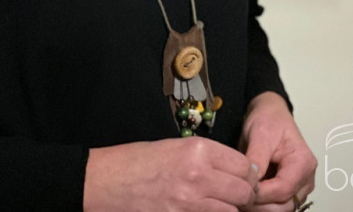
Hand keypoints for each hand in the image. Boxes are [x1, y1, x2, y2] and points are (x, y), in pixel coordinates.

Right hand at [83, 136, 258, 211]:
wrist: (105, 183)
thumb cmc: (137, 162)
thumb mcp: (174, 147)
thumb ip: (206, 157)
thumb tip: (234, 169)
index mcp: (197, 150)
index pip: (243, 164)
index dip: (247, 172)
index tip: (244, 177)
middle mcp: (198, 176)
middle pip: (243, 191)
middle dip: (244, 194)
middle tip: (237, 195)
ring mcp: (189, 204)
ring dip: (230, 209)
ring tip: (220, 204)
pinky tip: (204, 211)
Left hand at [239, 92, 316, 210]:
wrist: (270, 115)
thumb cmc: (269, 120)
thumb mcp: (260, 133)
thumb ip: (256, 158)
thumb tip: (250, 181)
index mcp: (303, 162)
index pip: (283, 189)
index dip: (261, 194)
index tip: (241, 189)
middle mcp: (305, 179)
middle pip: (284, 206)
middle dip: (259, 205)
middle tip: (238, 196)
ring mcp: (298, 187)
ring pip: (280, 209)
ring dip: (259, 207)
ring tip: (240, 196)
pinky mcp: (289, 191)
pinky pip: (276, 205)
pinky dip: (261, 205)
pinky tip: (246, 196)